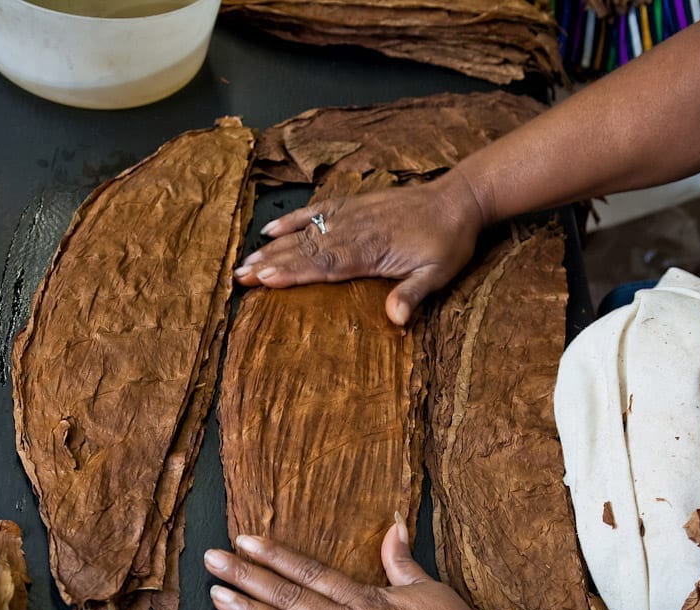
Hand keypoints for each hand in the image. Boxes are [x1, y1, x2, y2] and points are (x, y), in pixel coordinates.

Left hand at [204, 516, 478, 609]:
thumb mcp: (429, 588)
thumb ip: (401, 561)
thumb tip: (393, 525)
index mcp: (365, 598)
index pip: (310, 572)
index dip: (275, 555)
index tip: (243, 539)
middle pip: (288, 596)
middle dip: (247, 576)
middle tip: (210, 560)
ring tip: (216, 597)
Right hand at [233, 169, 484, 325]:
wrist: (458, 200)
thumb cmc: (448, 243)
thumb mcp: (437, 274)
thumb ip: (412, 295)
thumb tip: (395, 319)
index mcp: (371, 250)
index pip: (326, 264)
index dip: (294, 272)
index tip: (266, 279)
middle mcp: (355, 231)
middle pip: (306, 250)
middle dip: (272, 263)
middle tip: (240, 277)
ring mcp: (352, 215)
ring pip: (306, 233)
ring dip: (274, 247)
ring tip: (246, 261)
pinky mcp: (354, 205)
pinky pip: (317, 211)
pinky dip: (293, 219)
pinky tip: (271, 228)